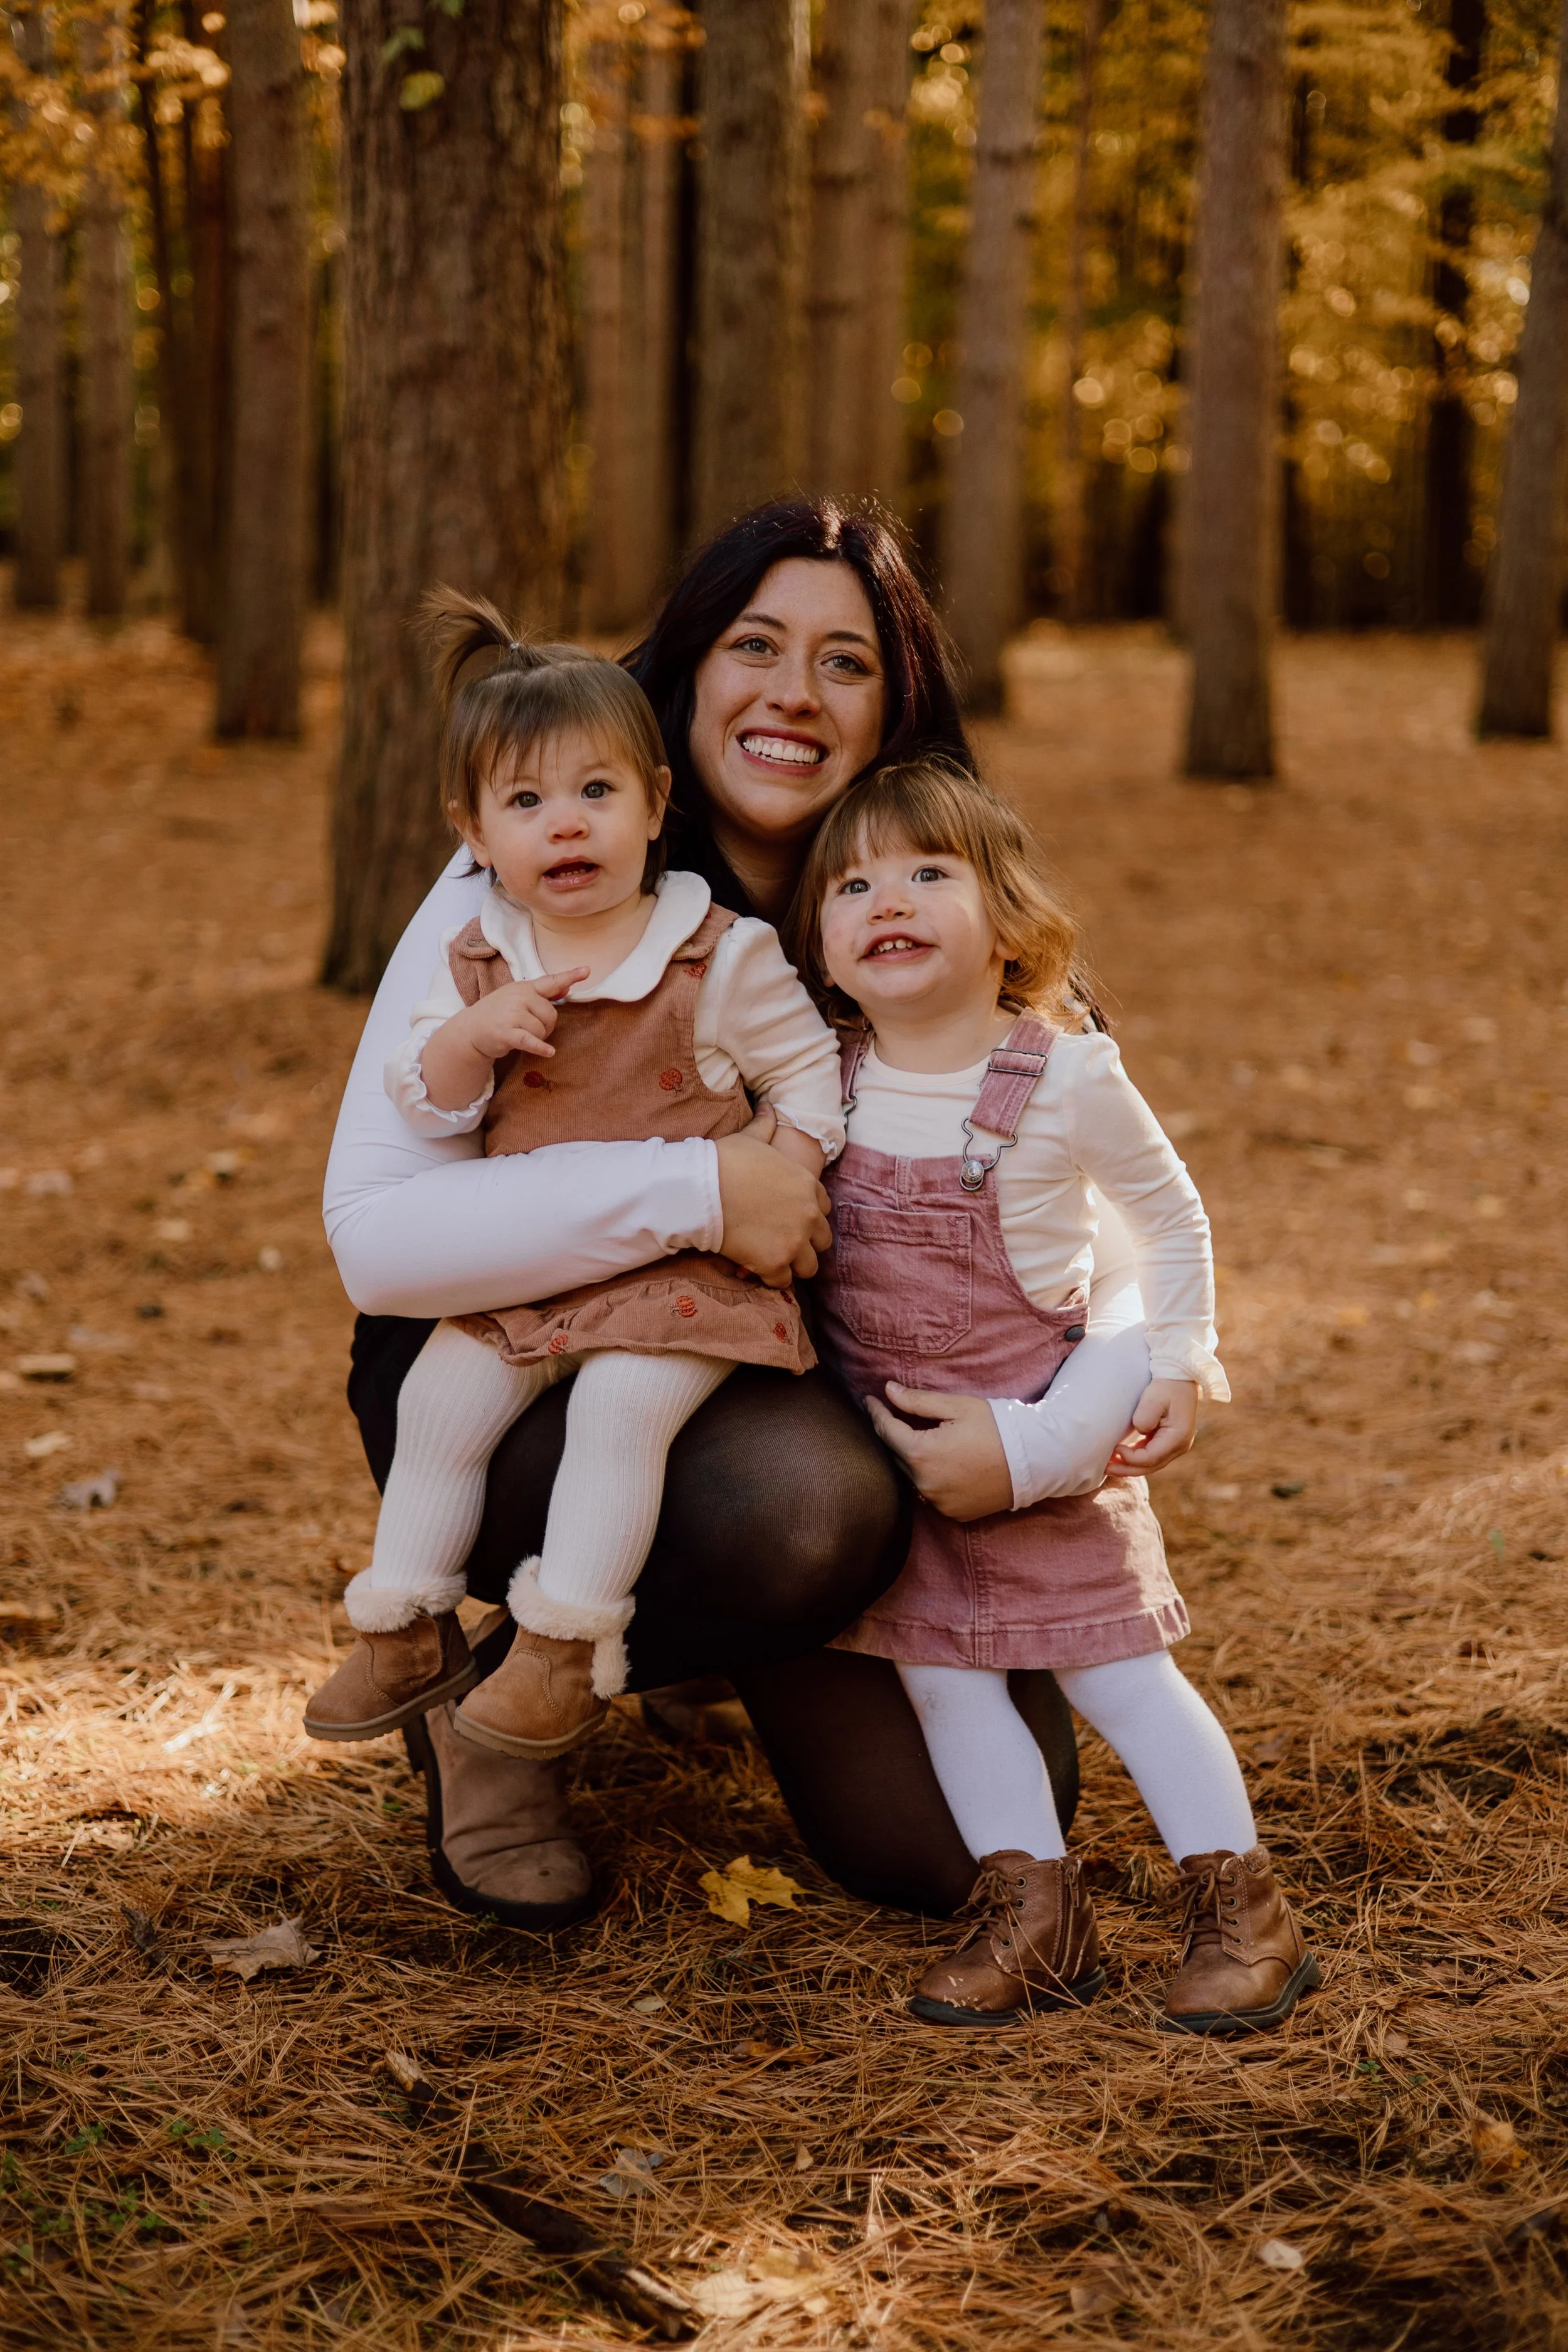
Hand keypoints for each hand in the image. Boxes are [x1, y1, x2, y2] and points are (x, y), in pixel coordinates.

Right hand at [458, 969, 589, 1062]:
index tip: (587, 971)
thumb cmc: (497, 1013)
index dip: (570, 976)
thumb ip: (541, 994)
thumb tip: (566, 990)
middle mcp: (519, 997)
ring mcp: (512, 1014)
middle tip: (530, 1028)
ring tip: (521, 1035)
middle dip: (546, 1026)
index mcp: (524, 987)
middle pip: (551, 1014)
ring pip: (542, 1030)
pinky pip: (530, 1040)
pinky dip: (540, 1047)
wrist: (470, 1029)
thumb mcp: (517, 997)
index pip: (550, 981)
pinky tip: (549, 1052)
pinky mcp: (506, 1033)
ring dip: (538, 1038)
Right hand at [716, 1104, 831, 1287]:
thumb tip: (769, 1106)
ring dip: (792, 1263)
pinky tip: (757, 1270)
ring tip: (772, 1259)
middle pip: (822, 1240)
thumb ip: (766, 1125)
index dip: (807, 1214)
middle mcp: (808, 1215)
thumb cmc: (724, 1160)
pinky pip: (783, 1281)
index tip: (790, 1217)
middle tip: (782, 1242)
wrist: (701, 1189)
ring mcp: (794, 1241)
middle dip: (805, 1242)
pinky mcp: (775, 1263)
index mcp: (808, 1185)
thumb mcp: (750, 1138)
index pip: (823, 1207)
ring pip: (808, 1265)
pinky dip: (772, 1278)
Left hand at [865, 1382, 1013, 1520]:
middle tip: (890, 1414)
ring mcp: (938, 1502)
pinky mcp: (952, 1513)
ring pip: (911, 1476)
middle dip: (892, 1434)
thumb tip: (887, 1391)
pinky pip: (929, 1492)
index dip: (875, 1413)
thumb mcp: (957, 1407)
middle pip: (896, 1455)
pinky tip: (939, 1462)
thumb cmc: (997, 1428)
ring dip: (910, 1457)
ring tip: (916, 1437)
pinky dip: (928, 1477)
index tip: (868, 1399)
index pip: (886, 1431)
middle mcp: (924, 1484)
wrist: (1034, 1461)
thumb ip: (917, 1401)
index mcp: (921, 1455)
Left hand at [1105, 1378, 1198, 1478]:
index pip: (1150, 1457)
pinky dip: (1136, 1458)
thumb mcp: (1153, 1398)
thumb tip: (1140, 1432)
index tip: (1114, 1449)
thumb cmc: (1166, 1386)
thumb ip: (1145, 1417)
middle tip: (1105, 1468)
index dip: (1130, 1458)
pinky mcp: (1169, 1441)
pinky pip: (1151, 1455)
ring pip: (1151, 1464)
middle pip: (1150, 1466)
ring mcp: (1176, 1445)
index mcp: (1178, 1437)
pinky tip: (1121, 1456)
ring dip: (1130, 1466)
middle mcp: (1180, 1446)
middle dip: (1127, 1469)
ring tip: (1109, 1465)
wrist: (1179, 1377)